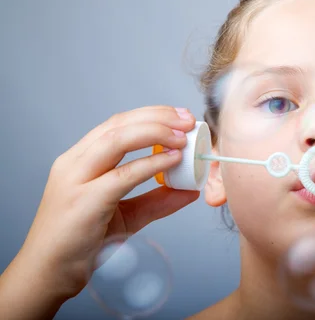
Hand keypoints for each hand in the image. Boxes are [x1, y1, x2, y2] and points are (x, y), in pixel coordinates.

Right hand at [18, 106, 200, 299]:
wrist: (48, 275)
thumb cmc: (82, 243)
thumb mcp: (127, 216)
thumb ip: (157, 200)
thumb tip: (190, 190)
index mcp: (80, 160)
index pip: (117, 124)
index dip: (152, 115)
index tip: (180, 117)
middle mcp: (74, 163)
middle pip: (118, 125)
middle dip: (158, 116)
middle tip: (187, 120)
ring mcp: (75, 180)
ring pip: (117, 140)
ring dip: (155, 132)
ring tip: (182, 137)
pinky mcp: (84, 201)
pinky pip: (122, 175)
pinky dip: (151, 164)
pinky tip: (172, 161)